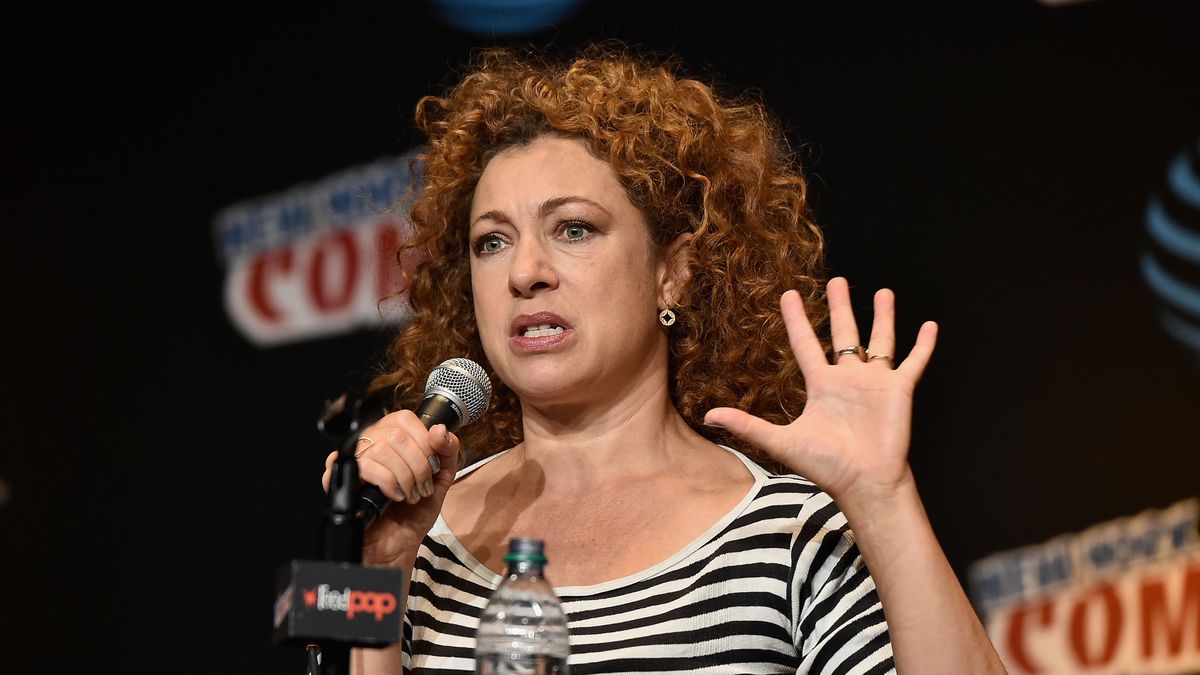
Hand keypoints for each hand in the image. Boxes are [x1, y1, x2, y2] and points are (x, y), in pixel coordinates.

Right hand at [321, 410, 460, 567]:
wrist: (397, 545)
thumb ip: (446, 450)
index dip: (424, 441)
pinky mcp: (340, 477)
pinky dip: (388, 482)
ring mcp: (353, 459)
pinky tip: (394, 496)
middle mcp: (369, 443)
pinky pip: (365, 466)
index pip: (405, 418)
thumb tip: (438, 429)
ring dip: (405, 477)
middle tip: (423, 487)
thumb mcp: (441, 477)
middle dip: (418, 464)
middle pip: (396, 434)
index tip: (433, 465)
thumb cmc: (414, 512)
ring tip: (409, 495)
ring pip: (381, 449)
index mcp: (391, 437)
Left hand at [704, 277, 936, 505]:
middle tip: (837, 281)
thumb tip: (708, 415)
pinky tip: (930, 326)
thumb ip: (747, 425)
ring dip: (883, 317)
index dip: (796, 320)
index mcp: (821, 386)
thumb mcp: (782, 442)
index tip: (788, 295)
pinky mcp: (899, 390)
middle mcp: (848, 379)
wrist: (865, 482)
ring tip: (884, 291)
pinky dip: (923, 345)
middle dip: (840, 307)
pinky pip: (913, 362)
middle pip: (843, 334)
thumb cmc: (826, 466)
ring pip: (880, 340)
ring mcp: (875, 383)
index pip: (806, 344)